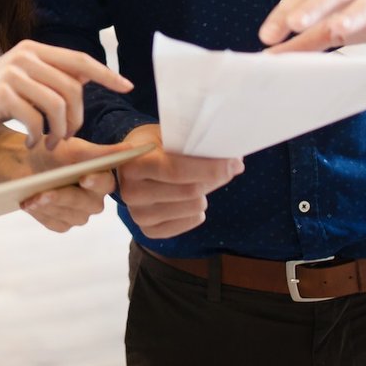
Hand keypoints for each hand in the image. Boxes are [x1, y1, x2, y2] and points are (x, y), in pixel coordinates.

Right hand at [0, 40, 131, 151]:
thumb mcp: (20, 82)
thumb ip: (48, 77)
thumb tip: (86, 79)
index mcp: (32, 49)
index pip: (79, 60)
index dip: (106, 74)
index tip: (127, 87)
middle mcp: (24, 55)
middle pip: (73, 88)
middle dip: (76, 118)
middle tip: (64, 137)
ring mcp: (12, 72)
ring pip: (59, 105)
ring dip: (59, 131)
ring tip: (47, 142)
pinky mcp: (2, 93)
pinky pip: (37, 119)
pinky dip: (38, 136)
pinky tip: (30, 142)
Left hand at [19, 136, 136, 232]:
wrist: (22, 164)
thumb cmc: (50, 152)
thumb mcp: (72, 148)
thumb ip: (100, 152)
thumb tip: (131, 147)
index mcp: (101, 178)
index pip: (106, 183)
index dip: (96, 181)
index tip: (84, 177)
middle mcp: (94, 200)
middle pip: (86, 204)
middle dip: (63, 197)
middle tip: (44, 192)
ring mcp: (79, 214)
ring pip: (70, 216)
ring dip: (49, 206)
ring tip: (31, 198)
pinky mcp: (62, 224)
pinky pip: (56, 224)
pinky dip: (42, 214)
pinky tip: (29, 204)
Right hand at [114, 124, 242, 238]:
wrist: (131, 163)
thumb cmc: (154, 145)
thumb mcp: (166, 135)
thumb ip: (193, 145)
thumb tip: (234, 161)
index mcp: (133, 163)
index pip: (176, 170)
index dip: (209, 168)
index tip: (233, 162)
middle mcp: (130, 192)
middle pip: (190, 191)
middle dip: (214, 178)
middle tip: (225, 168)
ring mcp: (138, 214)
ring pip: (193, 207)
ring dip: (204, 194)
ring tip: (196, 181)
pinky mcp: (148, 230)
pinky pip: (189, 223)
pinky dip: (196, 211)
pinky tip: (187, 199)